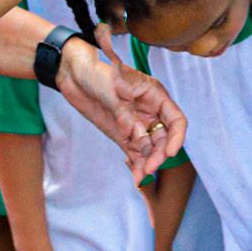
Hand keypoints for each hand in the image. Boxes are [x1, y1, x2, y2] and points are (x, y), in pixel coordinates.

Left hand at [56, 36, 186, 179]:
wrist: (75, 76)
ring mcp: (136, 125)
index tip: (170, 152)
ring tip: (142, 175)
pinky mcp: (123, 136)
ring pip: (150, 148)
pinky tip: (136, 176)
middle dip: (159, 154)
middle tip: (150, 167)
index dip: (176, 137)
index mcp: (155, 96)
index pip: (175, 119)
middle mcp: (149, 113)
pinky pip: (134, 153)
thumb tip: (136, 134)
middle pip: (163, 138)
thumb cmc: (97, 73)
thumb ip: (125, 113)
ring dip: (148, 162)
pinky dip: (136, 164)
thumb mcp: (113, 88)